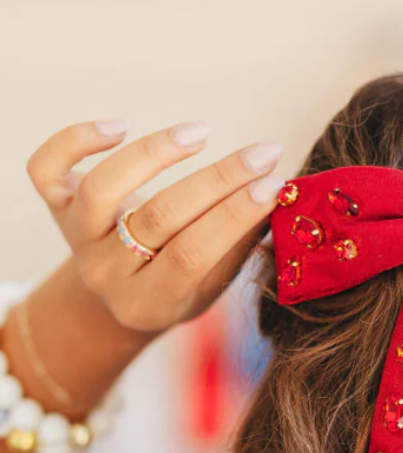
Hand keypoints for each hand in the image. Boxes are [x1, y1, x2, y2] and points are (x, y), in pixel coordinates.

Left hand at [26, 119, 285, 333]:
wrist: (114, 300)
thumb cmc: (177, 289)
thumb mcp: (210, 286)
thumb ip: (236, 247)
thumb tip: (279, 198)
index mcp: (149, 303)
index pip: (193, 254)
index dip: (234, 217)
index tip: (275, 185)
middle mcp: (107, 273)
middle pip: (158, 219)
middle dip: (217, 181)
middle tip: (262, 154)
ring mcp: (77, 239)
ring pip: (104, 189)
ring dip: (155, 153)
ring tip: (201, 132)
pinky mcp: (56, 207)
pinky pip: (47, 168)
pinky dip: (76, 139)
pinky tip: (120, 124)